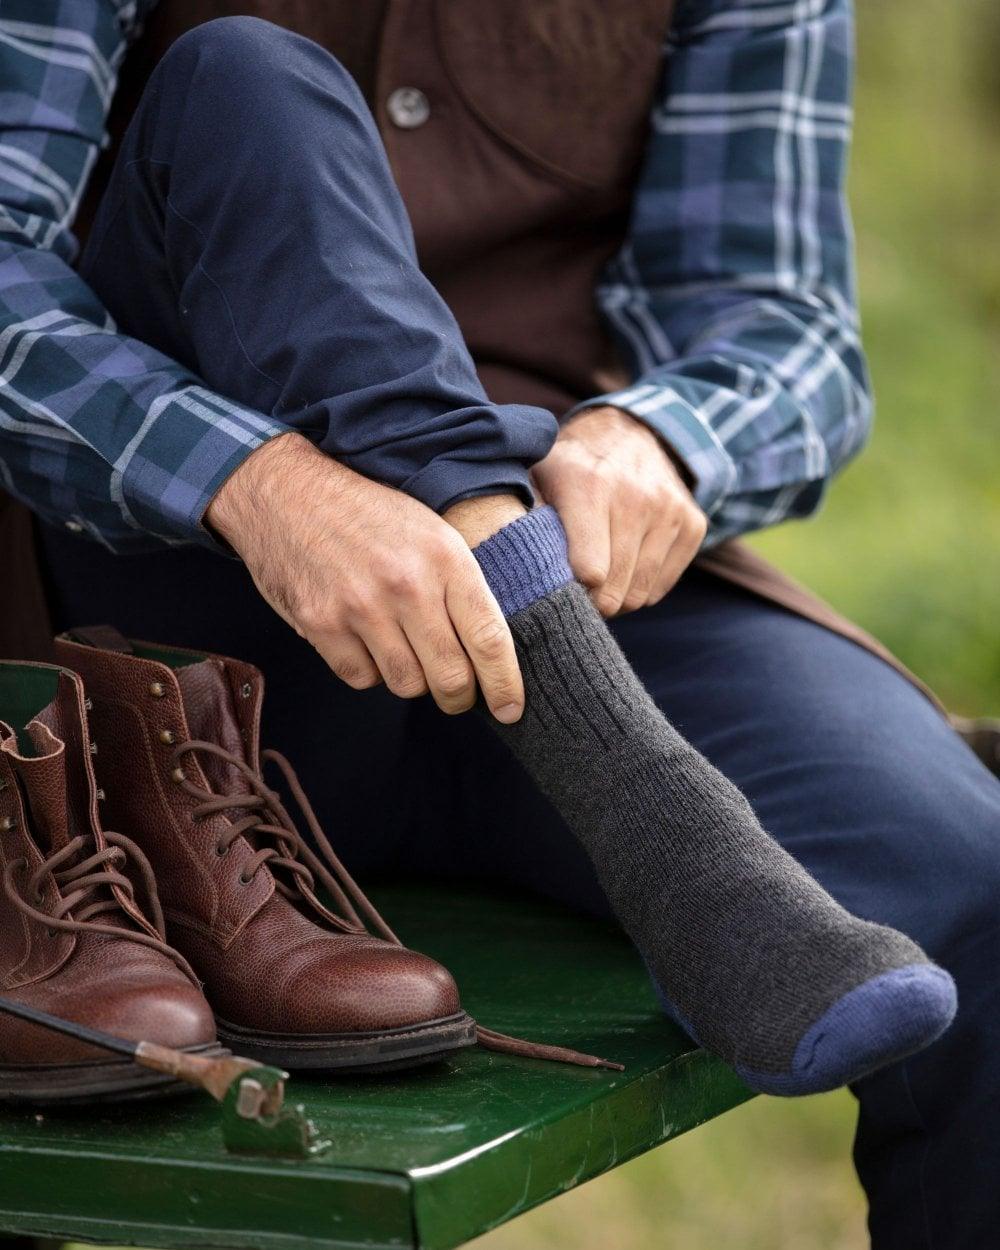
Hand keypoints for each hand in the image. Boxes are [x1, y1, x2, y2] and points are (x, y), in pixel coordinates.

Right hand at [206, 433, 524, 721]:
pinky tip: (365, 640)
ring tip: (404, 649)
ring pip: (407, 684)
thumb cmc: (369, 514)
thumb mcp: (430, 531)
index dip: (505, 685)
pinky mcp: (320, 623)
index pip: (489, 639)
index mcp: (445, 558)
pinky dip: (369, 670)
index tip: (510, 711)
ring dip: (412, 679)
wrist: (287, 491)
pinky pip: (362, 678)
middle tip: (458, 695)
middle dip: (460, 697)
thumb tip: (489, 653)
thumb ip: (460, 586)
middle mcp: (407, 585)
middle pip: (451, 677)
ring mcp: (361, 607)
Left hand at [532, 406, 706, 616]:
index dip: (569, 590)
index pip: (589, 572)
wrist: (630, 434)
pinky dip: (640, 587)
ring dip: (615, 598)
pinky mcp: (693, 523)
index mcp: (589, 486)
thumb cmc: (571, 468)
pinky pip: (661, 588)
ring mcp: (670, 511)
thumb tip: (513, 572)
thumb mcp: (537, 479)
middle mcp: (636, 498)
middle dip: (591, 602)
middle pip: (614, 591)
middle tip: (575, 589)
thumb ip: (523, 521)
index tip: (557, 586)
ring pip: (639, 595)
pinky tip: (624, 564)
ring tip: (598, 578)